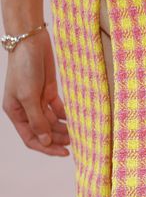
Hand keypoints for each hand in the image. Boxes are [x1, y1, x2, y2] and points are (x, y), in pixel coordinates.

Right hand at [2, 30, 69, 155]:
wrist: (31, 43)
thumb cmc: (24, 68)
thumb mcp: (28, 96)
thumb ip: (37, 119)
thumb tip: (45, 140)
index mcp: (16, 112)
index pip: (31, 138)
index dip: (46, 147)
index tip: (64, 153)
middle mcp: (26, 109)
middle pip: (43, 131)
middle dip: (58, 139)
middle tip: (76, 143)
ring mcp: (38, 101)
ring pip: (52, 122)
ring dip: (64, 129)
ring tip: (79, 134)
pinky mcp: (49, 92)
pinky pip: (59, 109)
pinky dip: (67, 116)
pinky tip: (77, 121)